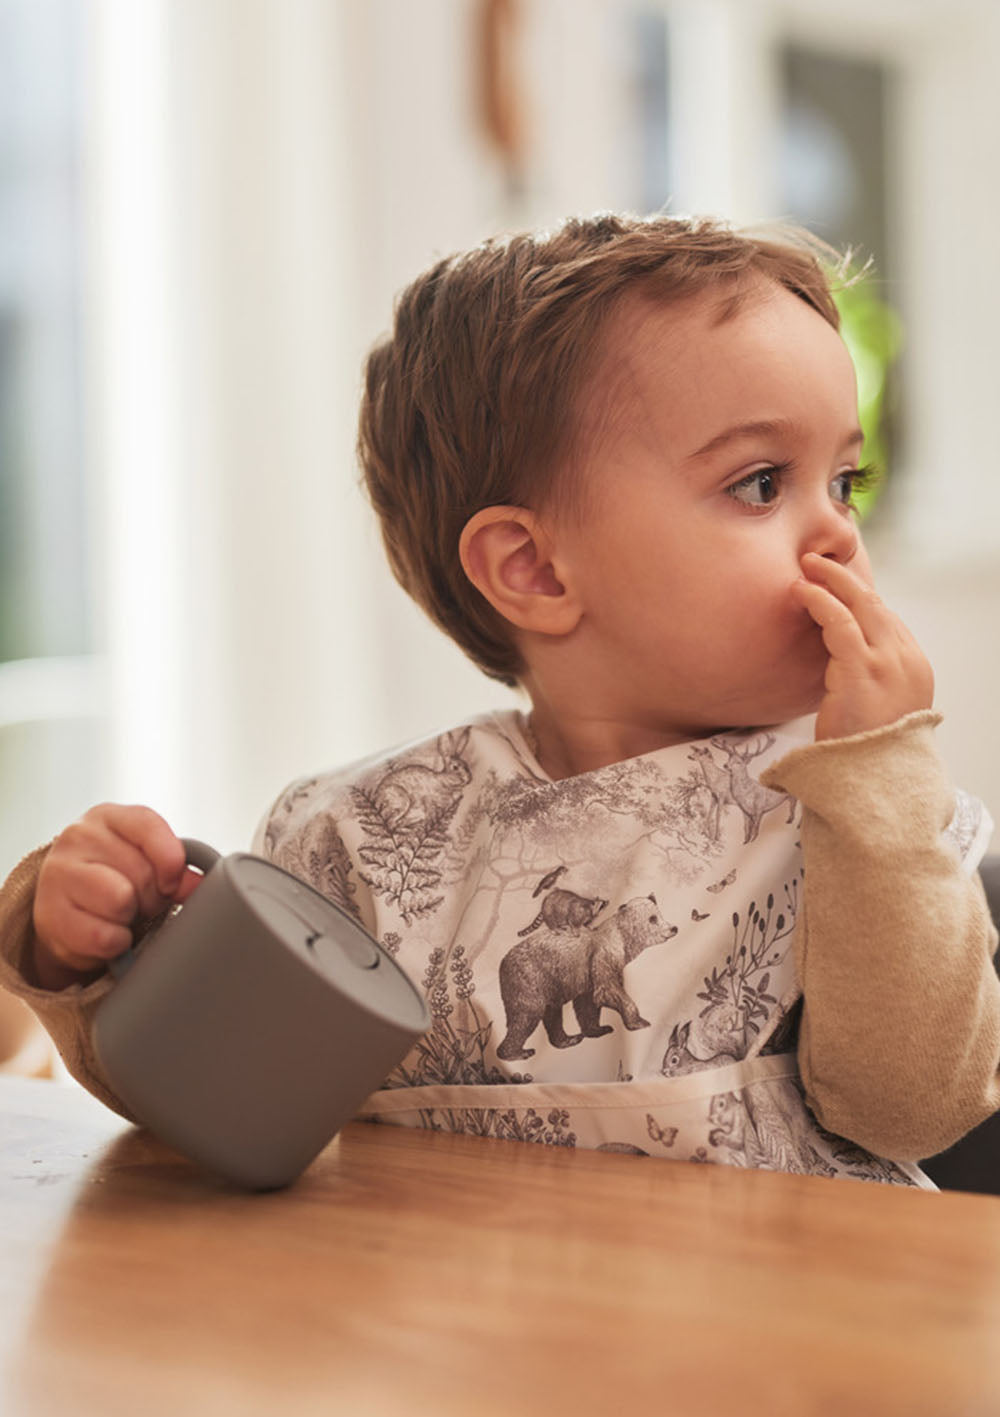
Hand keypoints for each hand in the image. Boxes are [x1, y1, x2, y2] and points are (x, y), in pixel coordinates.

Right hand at [32, 804, 201, 989]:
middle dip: (151, 896)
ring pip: (121, 900)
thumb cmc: (114, 879)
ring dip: (131, 918)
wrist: (67, 911)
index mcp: (108, 817)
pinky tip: (107, 933)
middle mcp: (78, 837)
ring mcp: (59, 873)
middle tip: (141, 902)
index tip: (172, 881)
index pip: (149, 827)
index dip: (170, 860)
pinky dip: (115, 943)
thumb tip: (198, 884)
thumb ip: (174, 866)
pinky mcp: (49, 913)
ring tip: (122, 915)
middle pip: (141, 872)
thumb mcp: (145, 861)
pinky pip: (104, 936)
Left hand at [792, 552, 934, 741]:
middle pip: (876, 604)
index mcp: (915, 668)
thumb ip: (868, 679)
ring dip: (831, 579)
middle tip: (816, 561)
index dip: (858, 597)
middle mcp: (907, 661)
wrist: (872, 785)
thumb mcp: (877, 711)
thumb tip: (840, 658)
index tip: (833, 584)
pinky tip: (801, 593)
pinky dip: (819, 601)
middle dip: (845, 577)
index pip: (887, 619)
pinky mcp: (861, 671)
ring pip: (860, 604)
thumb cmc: (864, 754)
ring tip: (805, 566)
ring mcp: (888, 664)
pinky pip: (839, 622)